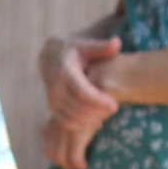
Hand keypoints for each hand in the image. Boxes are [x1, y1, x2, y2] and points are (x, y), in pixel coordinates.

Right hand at [38, 32, 120, 168]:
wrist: (50, 57)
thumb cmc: (74, 51)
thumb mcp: (87, 45)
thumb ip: (102, 47)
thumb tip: (117, 43)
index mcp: (65, 72)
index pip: (82, 93)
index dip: (99, 102)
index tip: (115, 105)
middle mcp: (55, 88)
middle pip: (79, 109)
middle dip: (99, 112)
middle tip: (115, 108)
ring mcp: (52, 99)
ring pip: (73, 118)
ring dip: (92, 120)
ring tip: (106, 113)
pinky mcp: (53, 108)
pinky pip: (67, 123)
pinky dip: (83, 125)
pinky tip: (96, 120)